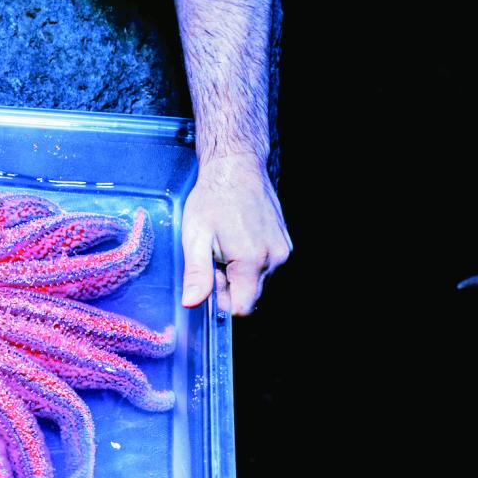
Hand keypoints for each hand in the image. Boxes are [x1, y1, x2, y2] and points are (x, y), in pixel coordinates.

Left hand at [180, 152, 291, 315]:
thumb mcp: (196, 237)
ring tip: (225, 248)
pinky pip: (267, 269)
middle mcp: (275, 259)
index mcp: (252, 261)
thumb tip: (192, 304)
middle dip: (230, 287)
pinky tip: (237, 242)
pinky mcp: (286, 244)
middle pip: (251, 297)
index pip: (241, 309)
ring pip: (258, 284)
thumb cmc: (212, 199)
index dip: (222, 300)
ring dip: (240, 275)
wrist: (236, 168)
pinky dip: (250, 264)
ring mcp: (284, 251)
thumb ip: (197, 274)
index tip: (210, 278)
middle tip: (214, 258)